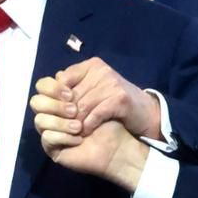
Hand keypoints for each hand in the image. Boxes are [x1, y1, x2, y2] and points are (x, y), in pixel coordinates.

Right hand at [31, 79, 149, 189]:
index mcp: (60, 97)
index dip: (53, 88)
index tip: (70, 93)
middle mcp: (51, 113)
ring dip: (60, 122)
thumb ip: (79, 84)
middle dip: (54, 104)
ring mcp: (49, 130)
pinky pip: (47, 138)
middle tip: (74, 110)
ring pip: (39, 120)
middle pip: (36, 102)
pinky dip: (63, 137)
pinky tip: (78, 140)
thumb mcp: (97, 96)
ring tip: (79, 127)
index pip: (43, 86)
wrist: (117, 145)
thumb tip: (59, 75)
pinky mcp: (52, 147)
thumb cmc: (108, 119)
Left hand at [39, 58, 161, 138]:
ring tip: (73, 131)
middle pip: (71, 94)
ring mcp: (111, 84)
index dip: (56, 96)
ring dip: (76, 122)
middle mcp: (101, 71)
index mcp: (93, 65)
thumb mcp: (95, 87)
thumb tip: (51, 83)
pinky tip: (86, 132)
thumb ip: (76, 84)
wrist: (145, 112)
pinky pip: (95, 114)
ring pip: (82, 106)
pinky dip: (89, 125)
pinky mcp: (120, 99)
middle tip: (63, 126)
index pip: (63, 78)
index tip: (56, 111)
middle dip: (65, 113)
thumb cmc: (115, 101)